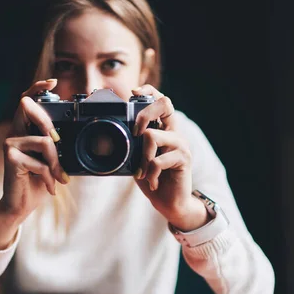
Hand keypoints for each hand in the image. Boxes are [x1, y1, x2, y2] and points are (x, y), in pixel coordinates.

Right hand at [0, 79, 68, 248]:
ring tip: (57, 177)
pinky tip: (49, 186)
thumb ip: (56, 146)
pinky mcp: (10, 157)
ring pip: (45, 141)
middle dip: (50, 125)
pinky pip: (40, 161)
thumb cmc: (37, 181)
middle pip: (32, 110)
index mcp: (24, 130)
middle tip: (58, 144)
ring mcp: (10, 143)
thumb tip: (70, 136)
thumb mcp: (51, 160)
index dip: (38, 88)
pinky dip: (49, 176)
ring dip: (55, 163)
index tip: (53, 81)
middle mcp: (14, 133)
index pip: (27, 102)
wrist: (21, 205)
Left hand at [131, 85, 208, 231]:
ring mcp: (180, 145)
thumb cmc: (152, 179)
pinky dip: (150, 173)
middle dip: (144, 114)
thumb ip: (131, 146)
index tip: (133, 92)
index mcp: (162, 129)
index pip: (160, 100)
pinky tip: (151, 182)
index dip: (149, 90)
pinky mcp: (184, 159)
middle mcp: (174, 132)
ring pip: (153, 135)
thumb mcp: (136, 160)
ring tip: (142, 172)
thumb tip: (109, 136)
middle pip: (165, 104)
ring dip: (142, 157)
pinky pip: (158, 159)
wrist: (170, 202)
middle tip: (135, 134)